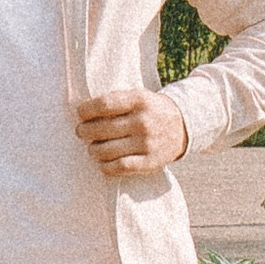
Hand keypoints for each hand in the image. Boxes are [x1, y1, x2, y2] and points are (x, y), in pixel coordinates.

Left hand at [74, 87, 189, 178]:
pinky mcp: (150, 161)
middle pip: (102, 128)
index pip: (104, 105)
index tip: (80, 114)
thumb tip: (84, 113)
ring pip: (107, 150)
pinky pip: (121, 167)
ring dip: (93, 150)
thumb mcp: (139, 96)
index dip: (86, 111)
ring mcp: (147, 143)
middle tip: (82, 132)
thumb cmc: (151, 110)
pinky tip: (102, 163)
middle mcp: (143, 121)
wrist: (184, 126)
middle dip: (85, 131)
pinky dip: (106, 167)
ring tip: (92, 148)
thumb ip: (117, 101)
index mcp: (139, 100)